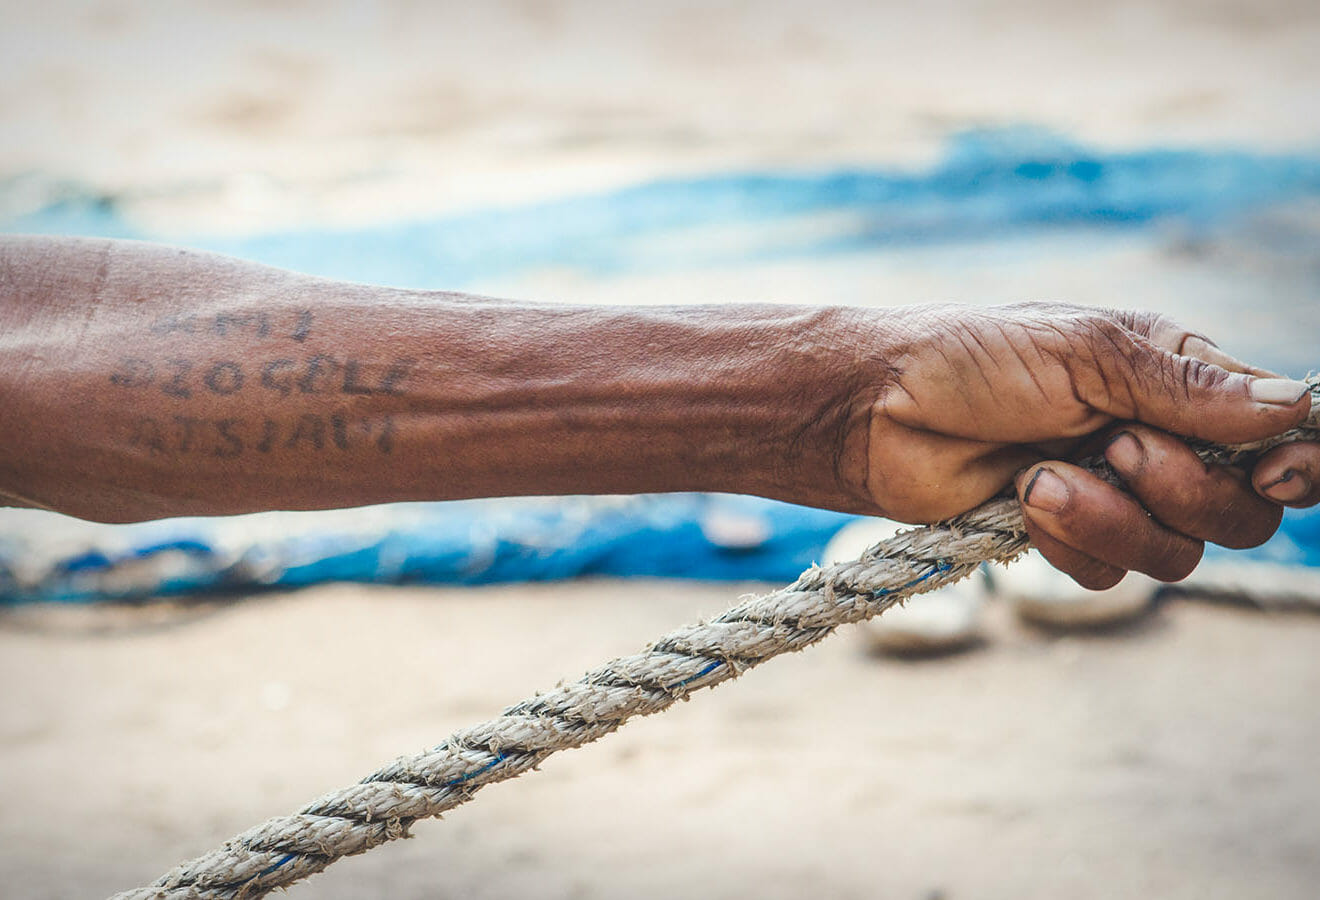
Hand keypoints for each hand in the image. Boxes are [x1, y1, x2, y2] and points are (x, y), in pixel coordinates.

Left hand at [843, 302, 1318, 588]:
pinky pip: (1108, 573)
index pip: (1276, 430)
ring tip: (1040, 475)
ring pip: (1176, 552)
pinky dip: (1069, 540)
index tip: (1274, 472)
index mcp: (1173, 379)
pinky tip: (1019, 501)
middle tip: (1112, 446)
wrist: (878, 410)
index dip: (1296, 461)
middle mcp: (1156, 439)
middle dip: (1183, 489)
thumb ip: (1184, 385)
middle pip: (1240, 510)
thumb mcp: (1082, 351)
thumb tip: (1296, 406)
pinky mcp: (1064, 537)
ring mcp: (1112, 495)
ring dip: (1112, 517)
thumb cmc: (971, 357)